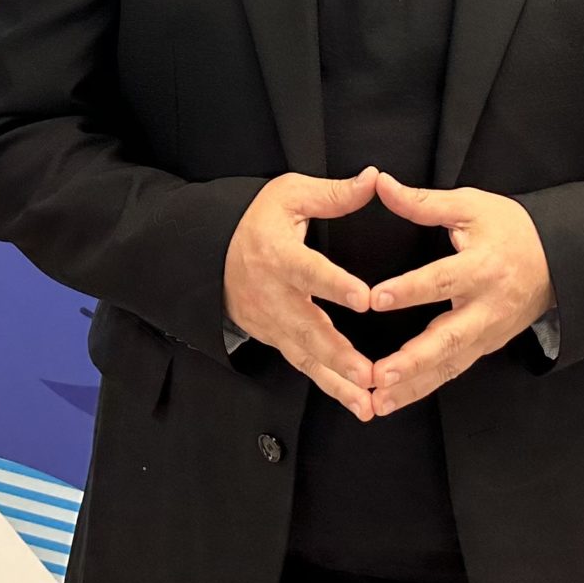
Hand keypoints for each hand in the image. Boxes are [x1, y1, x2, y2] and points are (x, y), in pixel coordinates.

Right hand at [224, 169, 380, 419]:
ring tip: (368, 403)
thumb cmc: (255, 220)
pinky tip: (356, 402)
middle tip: (368, 373)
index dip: (335, 286)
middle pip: (307, 328)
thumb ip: (334, 193)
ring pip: (305, 356)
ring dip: (337, 383)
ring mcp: (270, 322)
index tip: (365, 299)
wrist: (208, 252)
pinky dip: (329, 387)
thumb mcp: (289, 194)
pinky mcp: (273, 338)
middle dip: (339, 355)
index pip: (309, 271)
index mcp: (277, 253)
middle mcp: (271, 294)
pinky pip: (302, 365)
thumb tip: (375, 179)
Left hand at [360, 174, 554, 415]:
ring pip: (449, 365)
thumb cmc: (511, 228)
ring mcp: (489, 332)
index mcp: (483, 266)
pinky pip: (453, 371)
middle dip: (413, 361)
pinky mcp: (486, 347)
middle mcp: (487, 306)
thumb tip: (380, 183)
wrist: (560, 259)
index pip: (441, 279)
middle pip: (449, 338)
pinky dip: (424, 388)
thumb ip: (423, 202)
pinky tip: (395, 400)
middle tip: (379, 375)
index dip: (409, 290)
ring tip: (378, 401)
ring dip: (413, 386)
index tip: (375, 298)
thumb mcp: (471, 206)